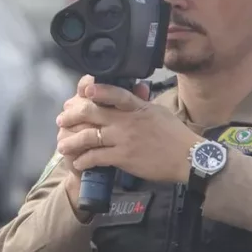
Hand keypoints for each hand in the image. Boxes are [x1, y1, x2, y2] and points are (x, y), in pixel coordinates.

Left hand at [55, 80, 200, 183]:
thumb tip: (135, 90)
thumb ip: (141, 103)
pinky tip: (77, 162)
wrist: (188, 159)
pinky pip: (97, 157)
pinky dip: (84, 160)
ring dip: (72, 141)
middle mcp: (127, 121)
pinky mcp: (123, 157)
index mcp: (137, 107)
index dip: (98, 90)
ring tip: (62, 145)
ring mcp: (124, 139)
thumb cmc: (175, 135)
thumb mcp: (158, 112)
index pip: (115, 94)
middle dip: (73, 115)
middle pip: (92, 113)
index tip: (84, 89)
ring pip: (89, 137)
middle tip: (62, 119)